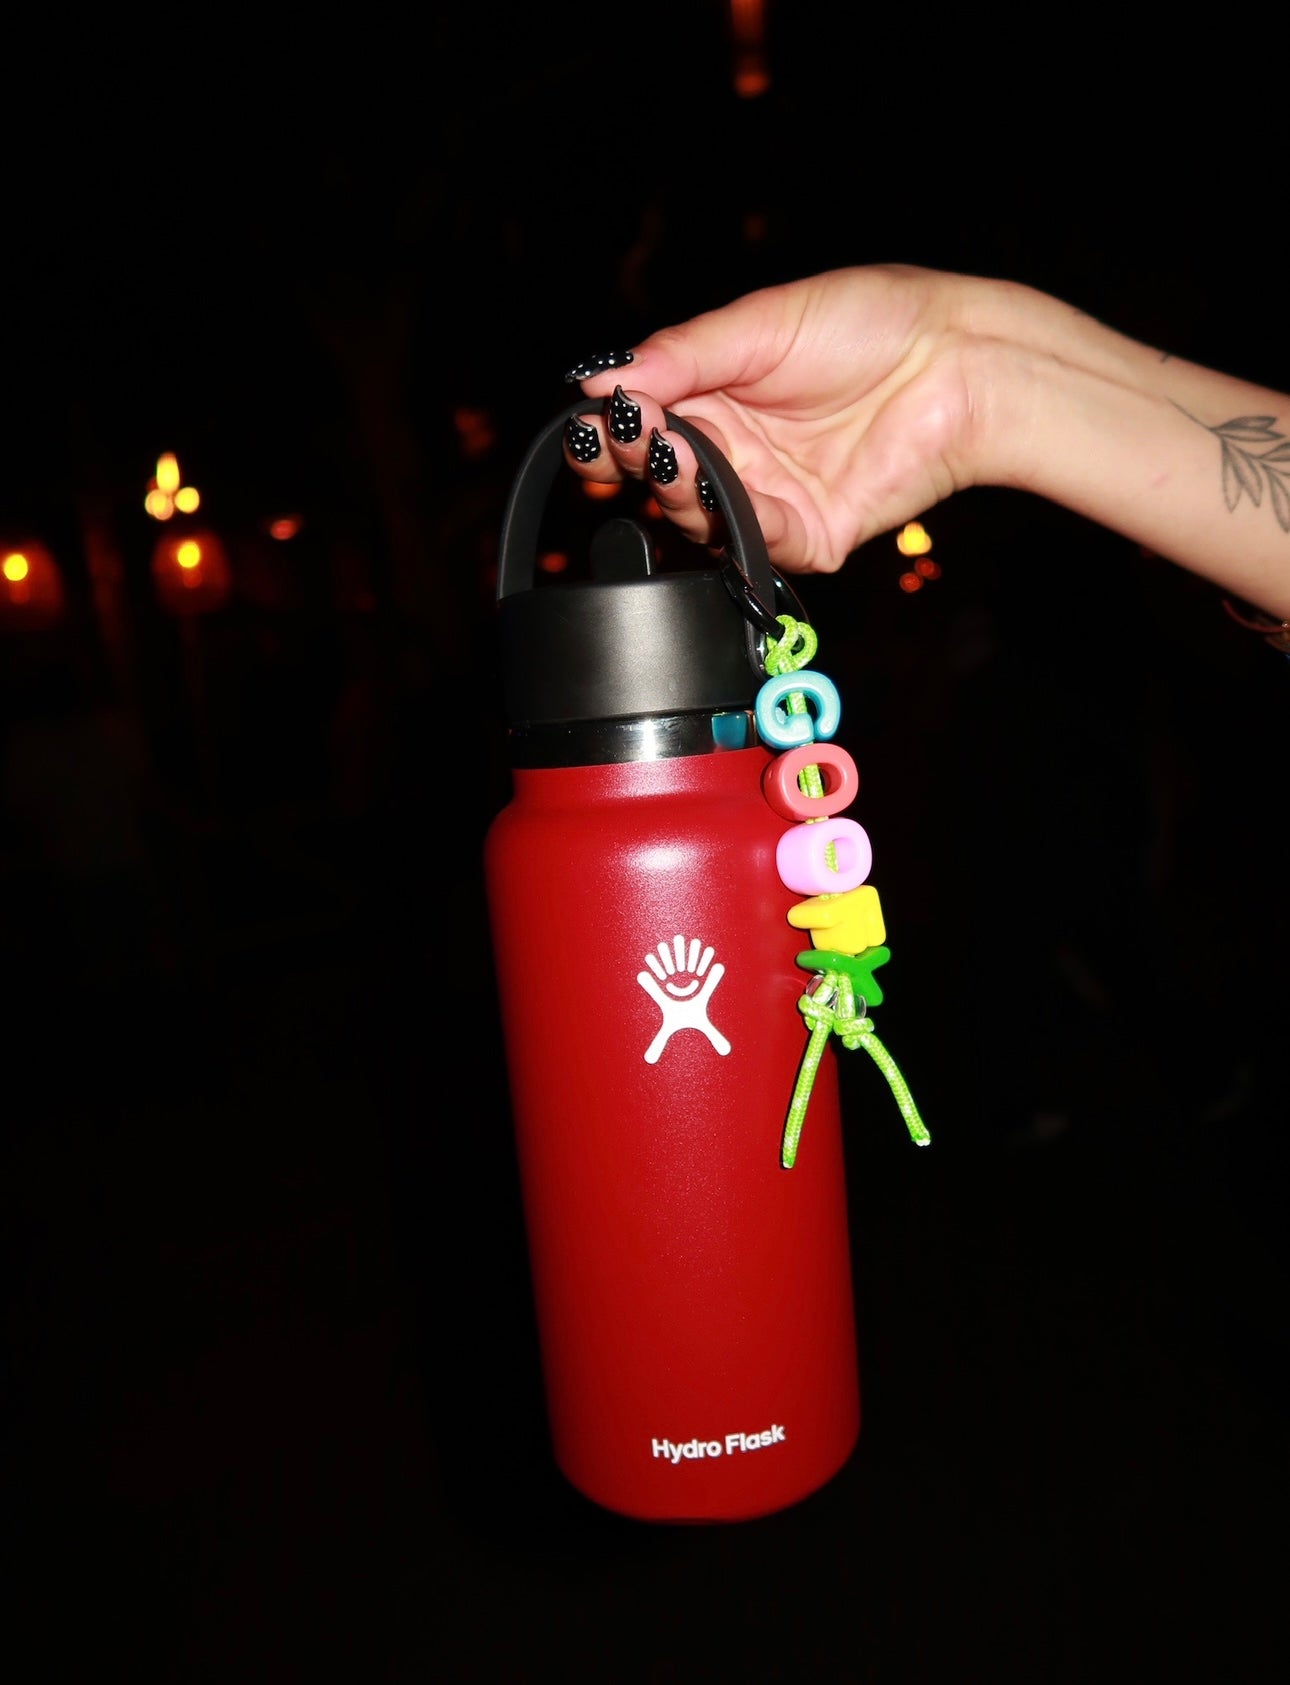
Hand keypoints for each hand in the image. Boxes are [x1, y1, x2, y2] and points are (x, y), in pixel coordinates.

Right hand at [563, 265, 994, 575]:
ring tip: (671, 450)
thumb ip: (680, 357)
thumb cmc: (871, 324)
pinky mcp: (808, 535)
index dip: (612, 431)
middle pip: (659, 477)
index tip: (592, 423)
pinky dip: (731, 518)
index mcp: (717, 396)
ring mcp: (771, 497)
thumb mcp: (759, 325)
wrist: (957, 361)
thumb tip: (598, 380)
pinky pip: (755, 542)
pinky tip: (713, 481)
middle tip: (627, 435)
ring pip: (696, 518)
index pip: (643, 426)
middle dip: (633, 459)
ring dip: (675, 488)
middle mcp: (738, 453)